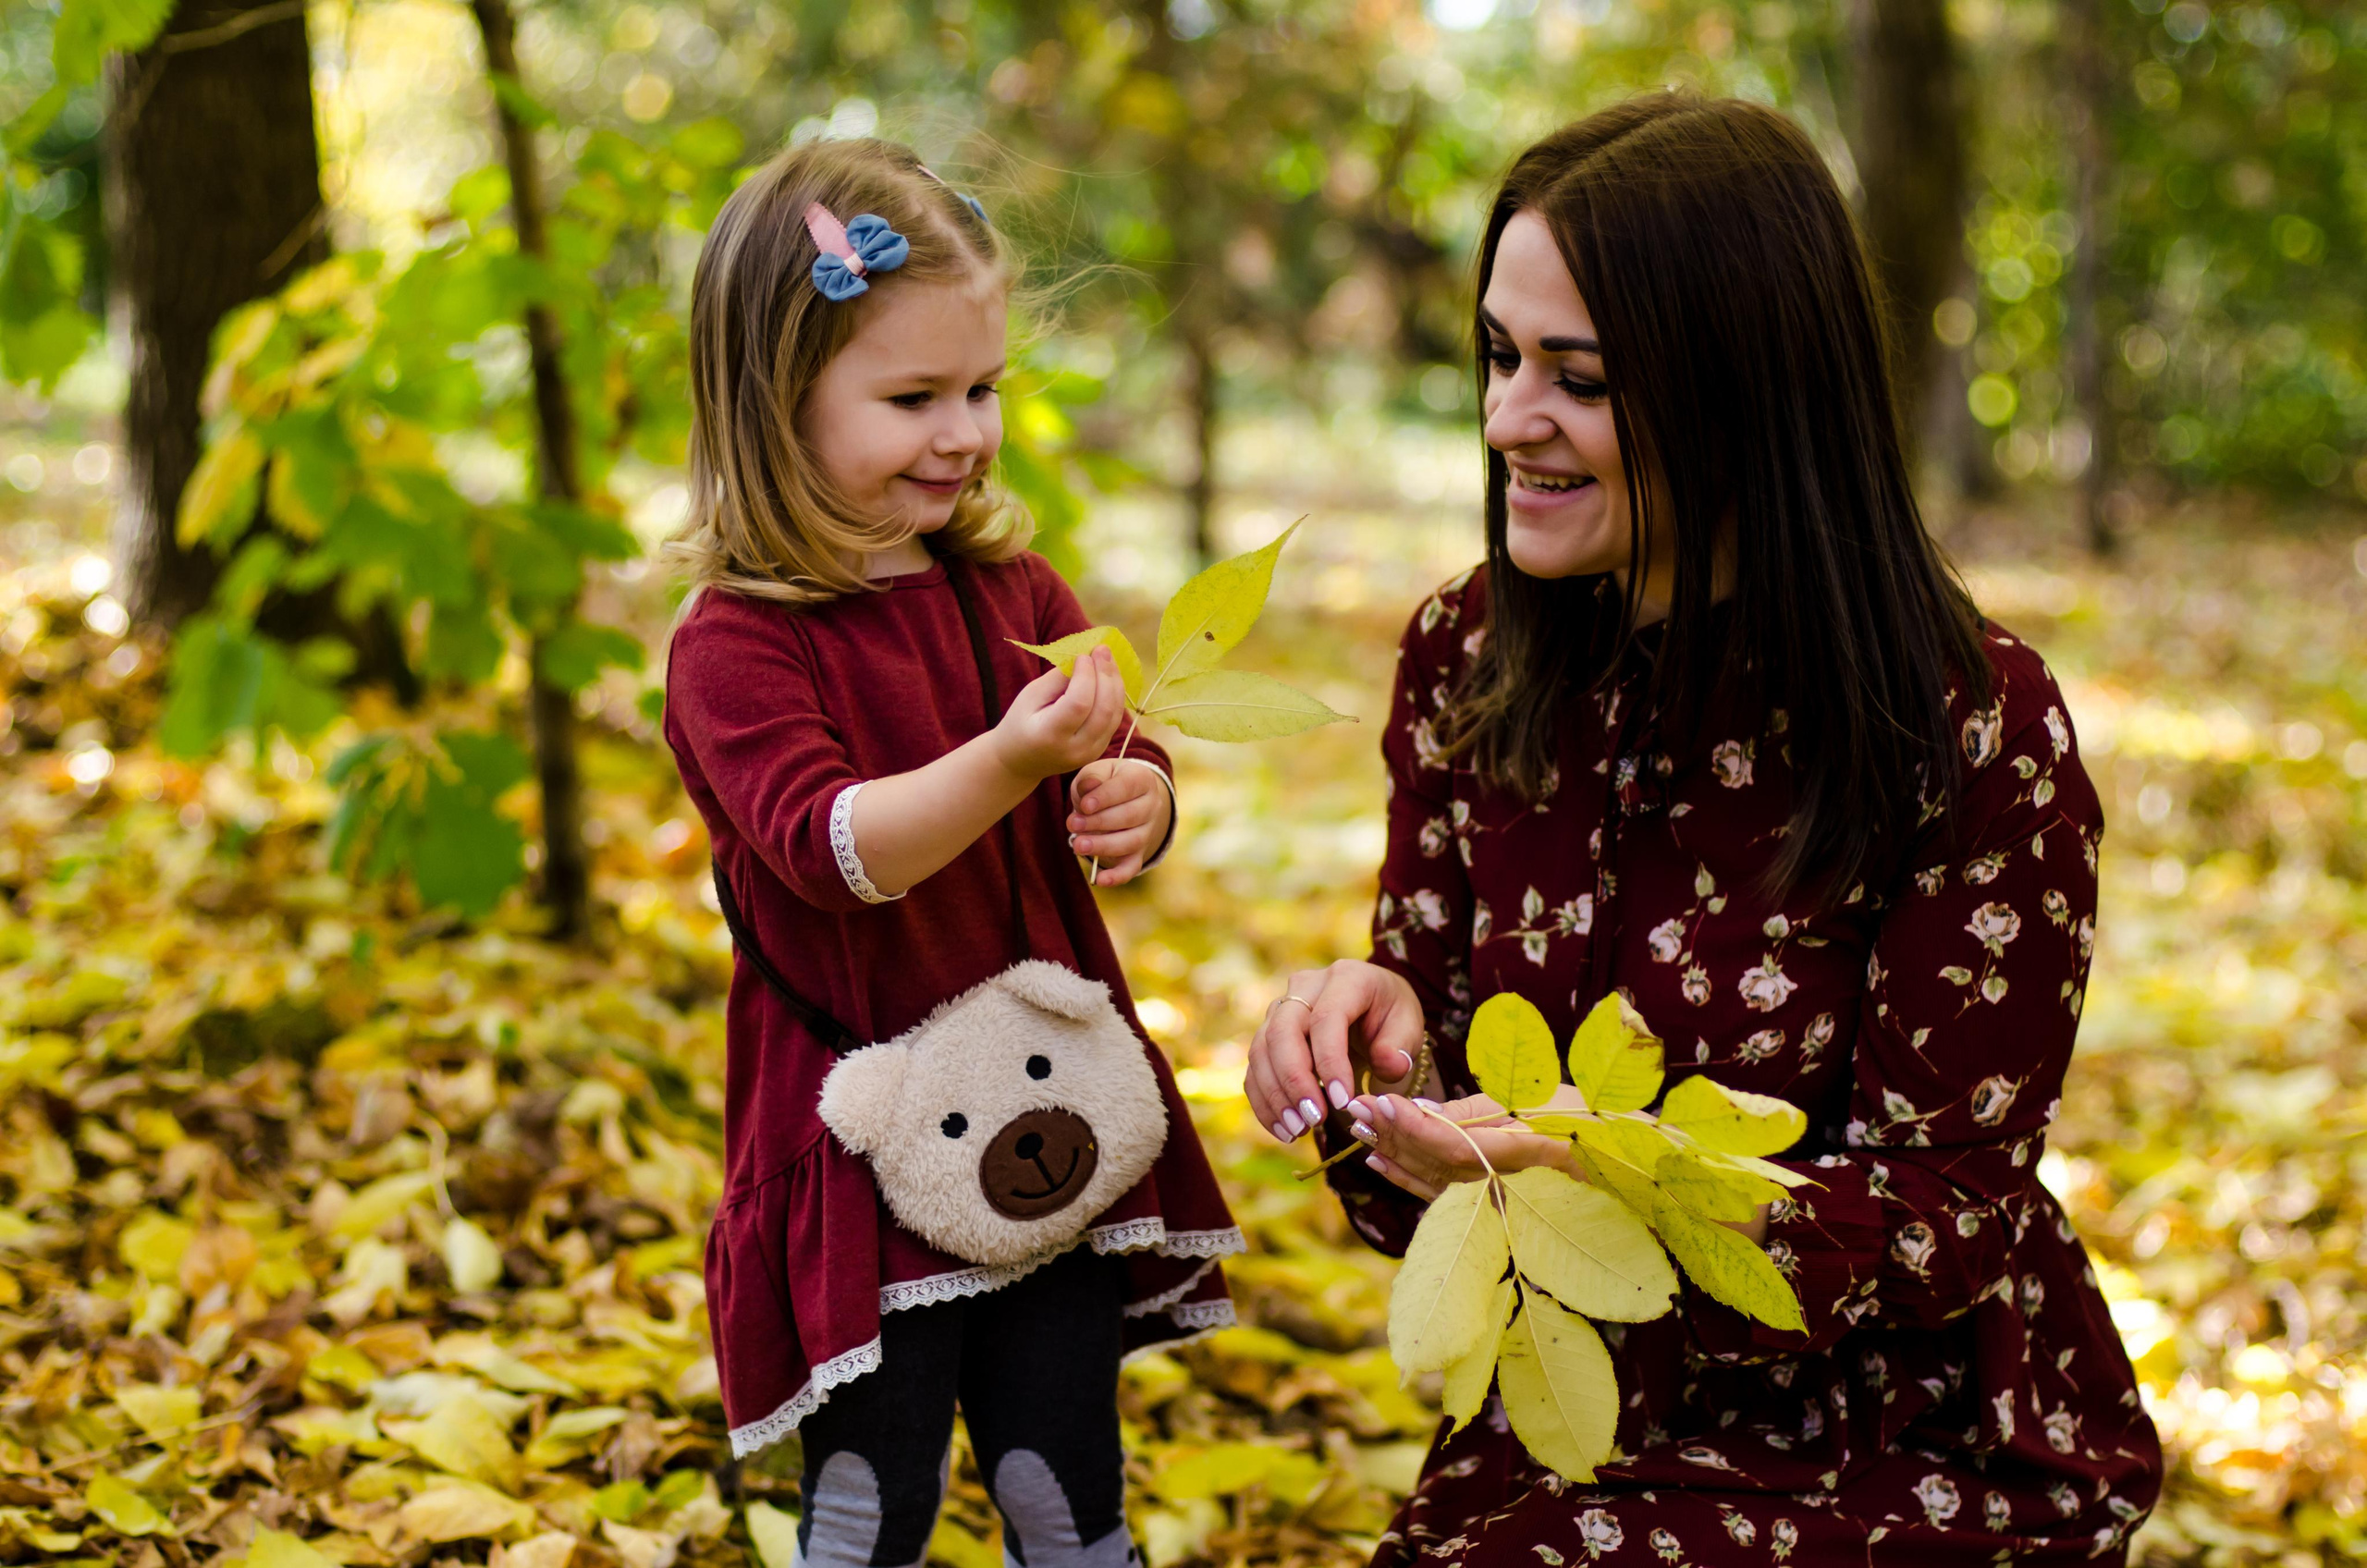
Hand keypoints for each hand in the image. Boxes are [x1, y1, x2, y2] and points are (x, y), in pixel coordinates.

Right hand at [992, 647, 1125, 780]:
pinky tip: (1109, 676)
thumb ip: (1058, 679)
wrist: (1021, 761)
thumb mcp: (1030, 696)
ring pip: (1114, 714)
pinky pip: (1114, 719)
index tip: (1083, 655)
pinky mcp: (1100, 750)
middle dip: (1106, 675)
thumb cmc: (1021, 722)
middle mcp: (1074, 749)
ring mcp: (1090, 753)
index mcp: (1050, 736)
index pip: (1079, 704)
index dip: (1086, 676)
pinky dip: (1115, 695)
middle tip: (1102, 649)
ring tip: (1107, 658)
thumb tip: (1086, 658)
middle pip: (1103, 710)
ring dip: (1115, 683)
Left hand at [1069, 759, 1168, 886]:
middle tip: (1073, 824)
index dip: (1105, 797)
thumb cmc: (1103, 782)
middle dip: (1099, 822)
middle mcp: (1152, 806)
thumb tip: (1089, 786)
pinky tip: (1100, 880)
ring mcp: (1147, 831)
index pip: (1127, 787)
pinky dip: (1118, 876)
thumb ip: (1092, 777)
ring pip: (1130, 842)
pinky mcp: (1138, 853)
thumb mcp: (1097, 772)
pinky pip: (1132, 867)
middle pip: (1130, 816)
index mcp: (1142, 779)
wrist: (1118, 797)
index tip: (1084, 805)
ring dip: (1103, 846)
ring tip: (1078, 845)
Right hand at [1247, 960, 1426, 1141]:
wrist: (1372, 1008)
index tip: (1343, 1102)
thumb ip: (1400, 1047)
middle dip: (1294, 1081)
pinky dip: (1265, 1102)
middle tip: (1314, 1119)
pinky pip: (1255, 1069)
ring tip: (1297, 1131)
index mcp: (1346, 978)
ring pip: (1262, 1051)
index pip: (1327, 1018)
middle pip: (1283, 1032)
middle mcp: (1305, 987)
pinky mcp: (1268, 1034)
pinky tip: (1284, 1129)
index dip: (1330, 1062)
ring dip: (1275, 1096)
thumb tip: (1388, 1066)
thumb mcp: (1409, 1026)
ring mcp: (1281, 1009)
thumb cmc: (1391, 1017)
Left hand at [1343, 1092, 1581, 1201]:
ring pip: (1434, 1179)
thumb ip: (1478, 1113)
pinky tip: (1379, 1161)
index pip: (1457, 1146)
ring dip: (1393, 1153)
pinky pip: (1442, 1194)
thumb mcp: (1536, 1100)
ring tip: (1359, 1127)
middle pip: (1437, 1163)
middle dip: (1393, 1134)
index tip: (1380, 1101)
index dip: (1415, 1126)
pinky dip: (1407, 1177)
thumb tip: (1424, 1113)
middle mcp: (1511, 1188)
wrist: (1619, 1160)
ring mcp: (1500, 1203)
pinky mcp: (1491, 1207)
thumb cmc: (1584, 1118)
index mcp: (1529, 1156)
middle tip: (1356, 1106)